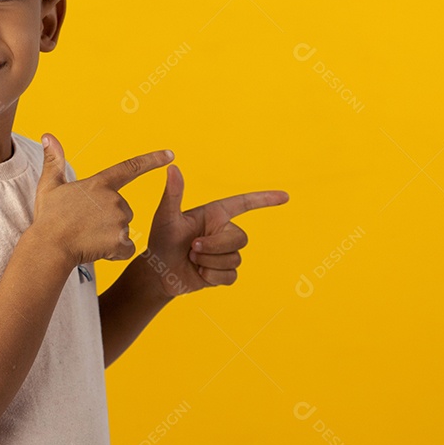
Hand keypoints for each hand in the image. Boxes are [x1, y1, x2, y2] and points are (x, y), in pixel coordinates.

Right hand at [34, 133, 173, 266]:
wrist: (48, 247)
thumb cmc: (48, 218)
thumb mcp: (49, 186)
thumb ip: (54, 160)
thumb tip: (47, 135)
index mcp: (100, 183)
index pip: (130, 167)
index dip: (152, 160)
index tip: (170, 154)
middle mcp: (113, 199)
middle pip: (124, 209)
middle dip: (110, 219)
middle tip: (85, 226)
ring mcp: (118, 219)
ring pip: (123, 230)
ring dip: (110, 237)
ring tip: (87, 238)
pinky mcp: (120, 240)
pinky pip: (125, 249)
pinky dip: (115, 253)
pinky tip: (96, 250)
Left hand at [142, 163, 287, 297]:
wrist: (158, 273)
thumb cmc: (161, 241)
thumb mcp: (166, 217)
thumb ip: (173, 194)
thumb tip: (172, 167)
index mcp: (215, 215)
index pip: (244, 204)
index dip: (265, 199)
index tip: (285, 196)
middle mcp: (223, 232)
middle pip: (240, 238)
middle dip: (215, 246)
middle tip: (191, 248)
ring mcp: (225, 253)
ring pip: (234, 259)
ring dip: (209, 262)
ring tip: (191, 259)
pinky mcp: (224, 273)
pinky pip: (231, 276)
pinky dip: (212, 277)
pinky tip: (198, 273)